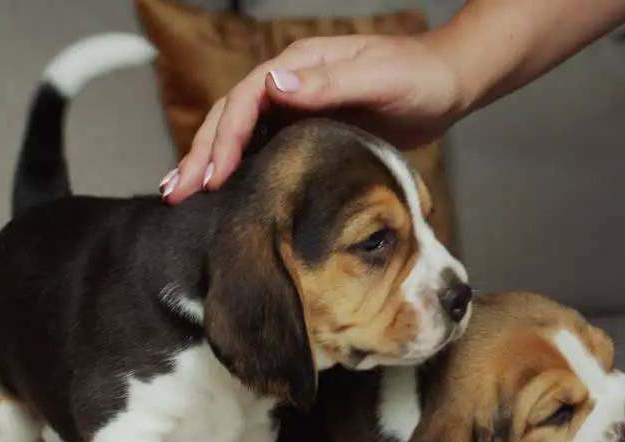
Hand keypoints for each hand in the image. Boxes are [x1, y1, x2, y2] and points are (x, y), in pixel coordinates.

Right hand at [163, 32, 466, 203]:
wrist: (448, 83)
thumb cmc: (418, 76)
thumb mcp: (377, 76)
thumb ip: (328, 82)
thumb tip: (276, 84)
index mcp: (299, 64)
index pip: (245, 99)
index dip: (224, 138)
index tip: (212, 175)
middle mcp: (291, 83)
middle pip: (232, 117)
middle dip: (201, 154)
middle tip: (176, 193)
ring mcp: (298, 106)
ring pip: (241, 134)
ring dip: (211, 163)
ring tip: (181, 195)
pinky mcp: (311, 129)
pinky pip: (265, 148)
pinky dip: (240, 169)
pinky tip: (225, 192)